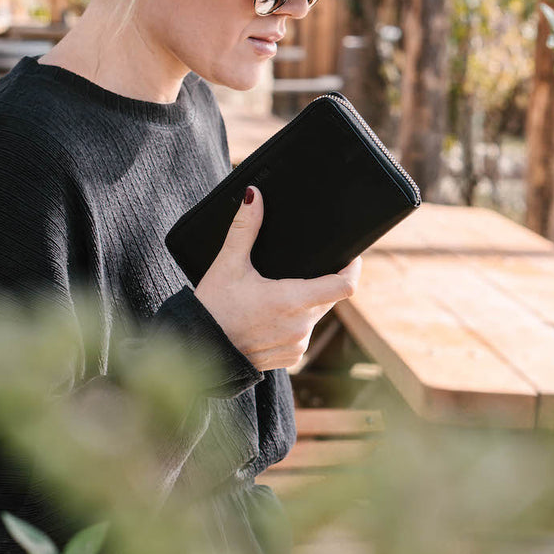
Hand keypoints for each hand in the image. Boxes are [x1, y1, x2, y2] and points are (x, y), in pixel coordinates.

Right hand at [194, 186, 361, 370]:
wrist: (200, 348)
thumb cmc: (213, 307)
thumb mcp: (228, 263)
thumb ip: (245, 227)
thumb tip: (254, 196)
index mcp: (292, 300)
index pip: (344, 285)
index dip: (353, 268)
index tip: (351, 256)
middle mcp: (301, 326)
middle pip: (329, 298)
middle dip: (321, 281)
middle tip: (298, 269)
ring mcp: (297, 344)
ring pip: (315, 316)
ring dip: (305, 304)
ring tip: (276, 294)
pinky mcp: (290, 357)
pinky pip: (302, 335)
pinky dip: (293, 324)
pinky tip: (270, 317)